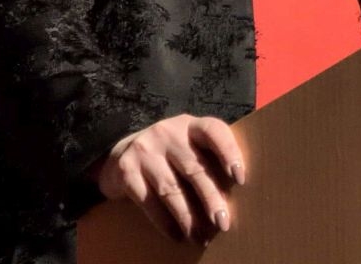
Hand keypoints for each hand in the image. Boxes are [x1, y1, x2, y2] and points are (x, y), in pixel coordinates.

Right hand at [95, 114, 246, 243]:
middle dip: (211, 199)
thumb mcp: (187, 145)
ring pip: (171, 189)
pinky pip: (148, 201)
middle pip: (194, 168)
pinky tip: (176, 235)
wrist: (120, 154)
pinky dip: (164, 222)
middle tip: (223, 222)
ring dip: (188, 217)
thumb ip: (207, 158)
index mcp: (189, 125)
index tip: (240, 178)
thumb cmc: (168, 154)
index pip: (213, 130)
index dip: (229, 152)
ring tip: (200, 237)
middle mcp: (167, 133)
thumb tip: (233, 194)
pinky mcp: (127, 171)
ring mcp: (145, 150)